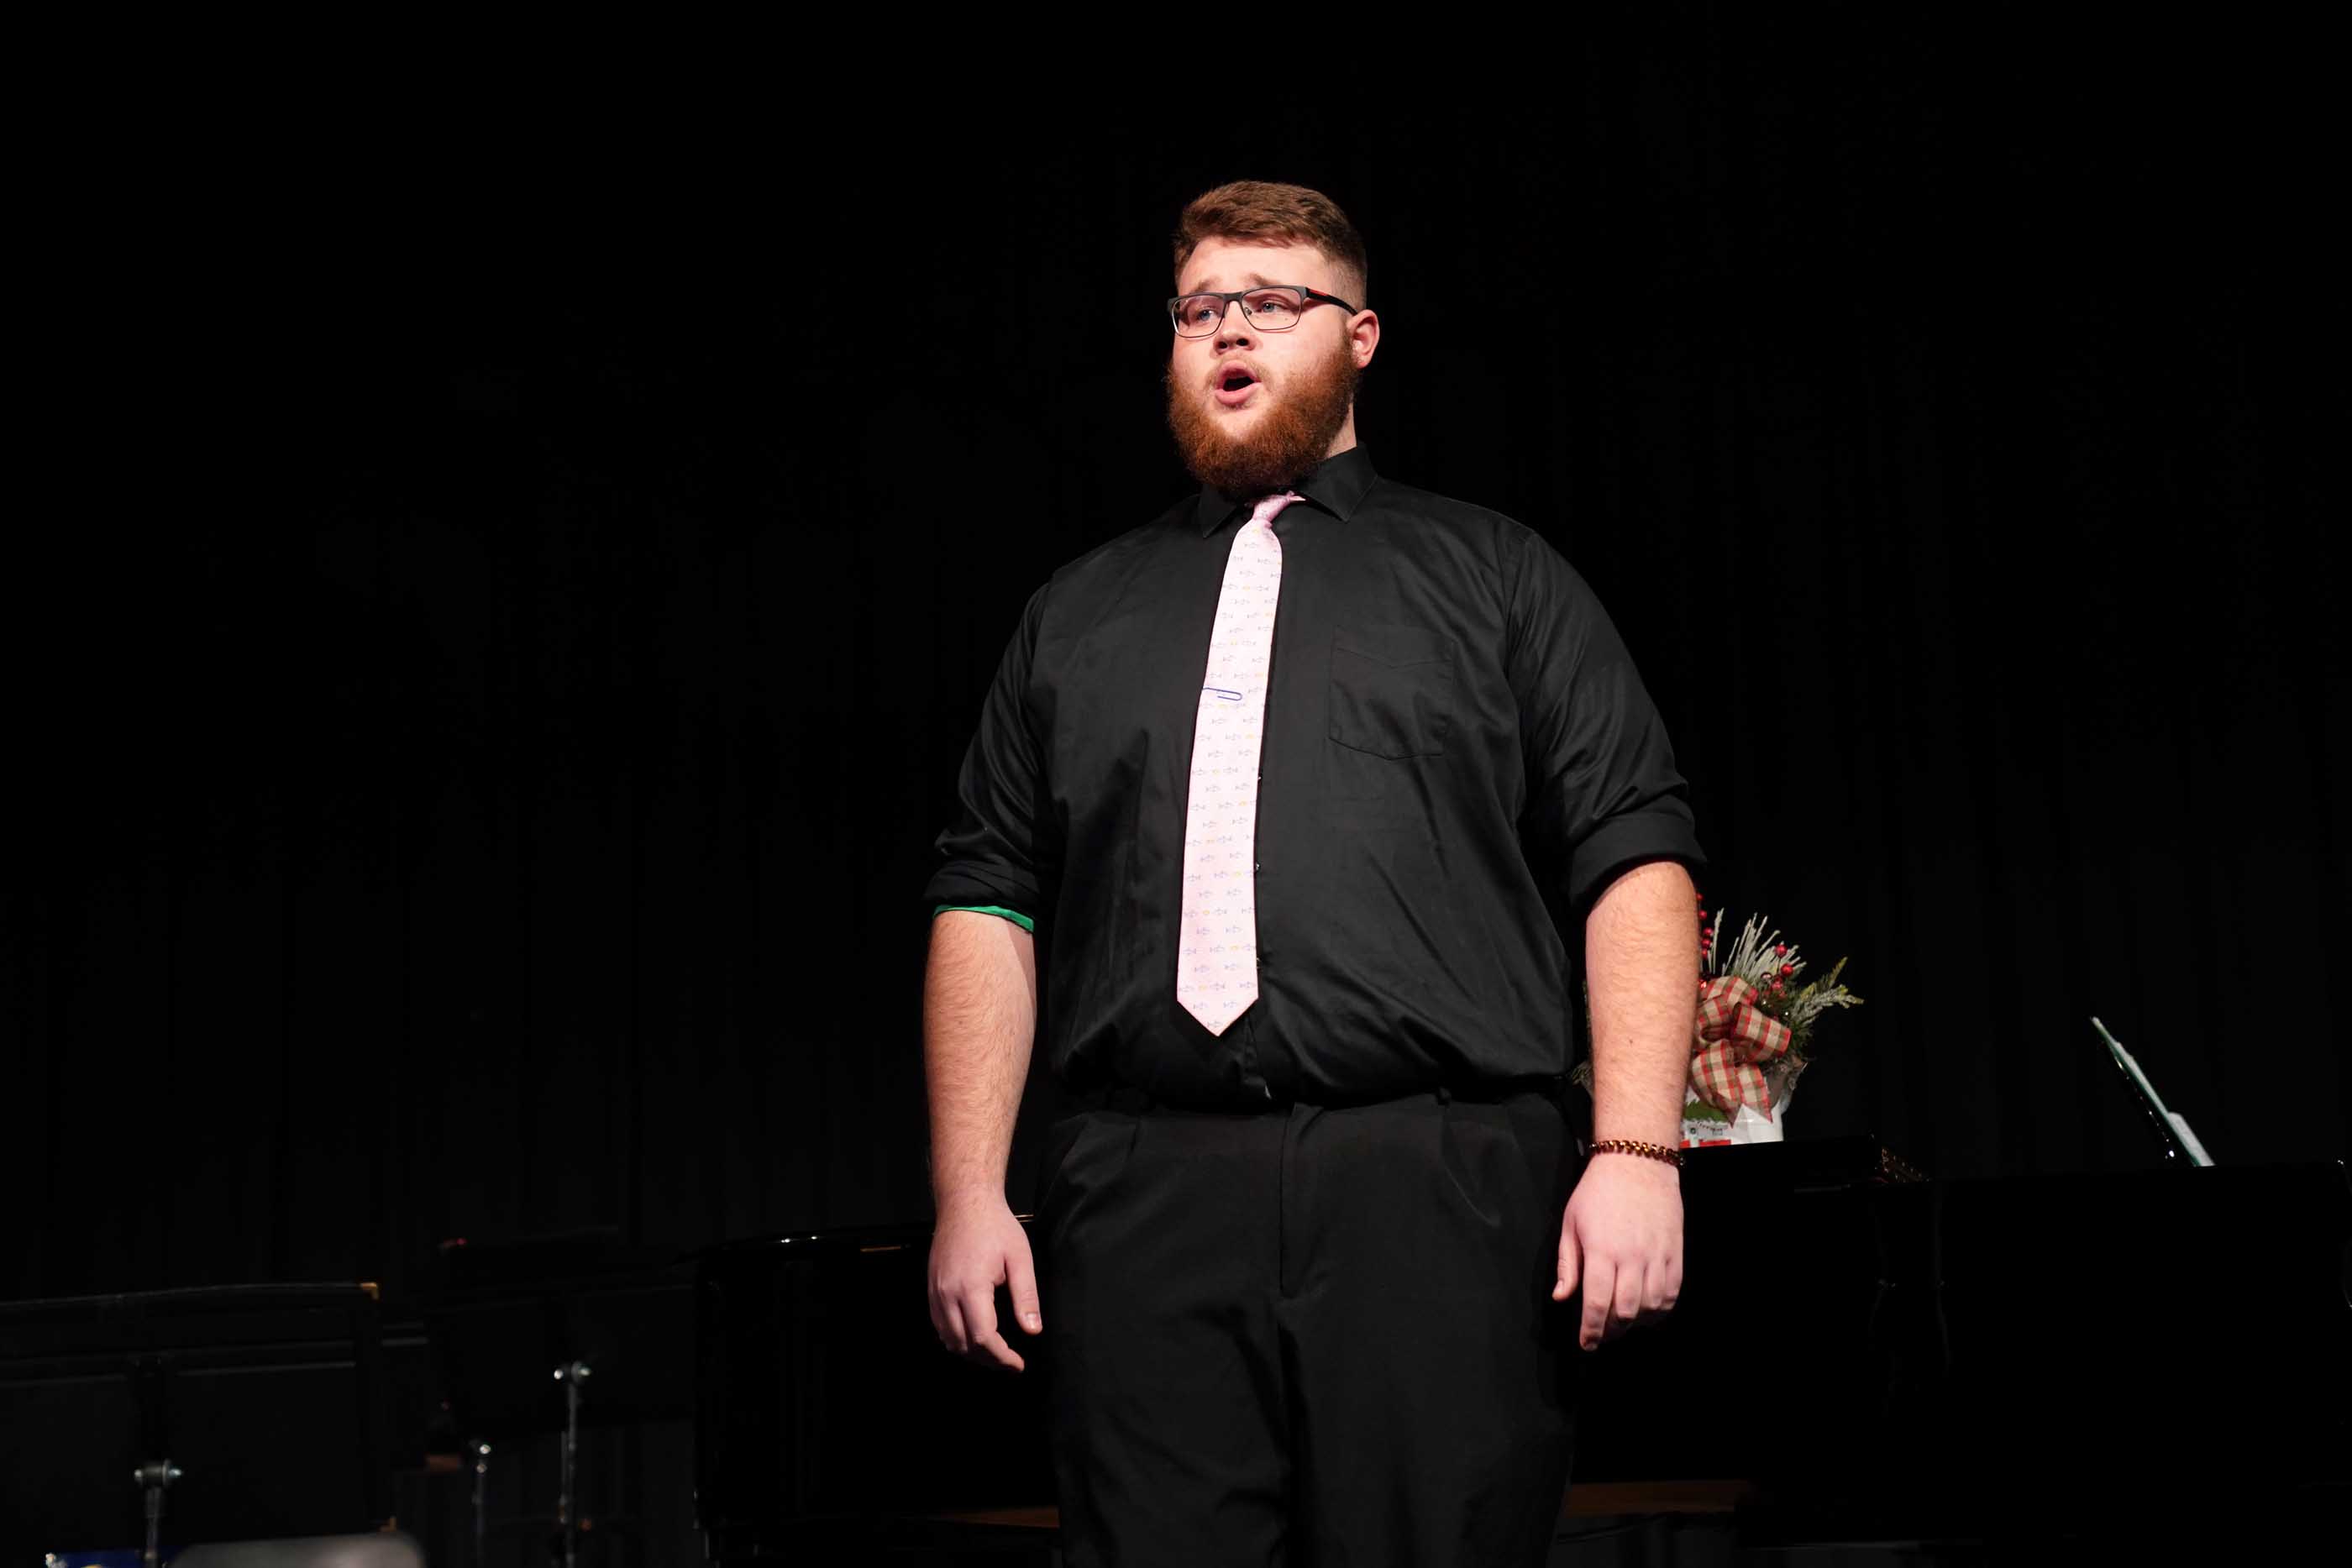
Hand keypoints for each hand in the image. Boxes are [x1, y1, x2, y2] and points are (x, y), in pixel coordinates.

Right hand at [927, 1192, 1043, 1372]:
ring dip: (971, 1353)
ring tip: (995, 1353)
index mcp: (971, 1287)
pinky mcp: (931, 1289)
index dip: (1001, 1357)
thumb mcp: (1020, 1258)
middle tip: (1010, 1362)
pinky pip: (940, 1325)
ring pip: (949, 1339)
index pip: (983, 1338)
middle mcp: (947, 1294)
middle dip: (988, 1360)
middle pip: (964, 1345)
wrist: (964, 1203)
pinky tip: (974, 1336)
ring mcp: (935, 1292)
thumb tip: (1033, 1330)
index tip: (1017, 1364)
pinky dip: (956, 1338)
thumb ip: (1026, 1296)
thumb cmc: (995, 1226)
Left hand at [1551, 1152, 1682, 1349]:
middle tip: (1602, 1334)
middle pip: (1624, 1312)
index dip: (1590, 1331)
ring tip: (1623, 1322)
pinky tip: (1648, 1311)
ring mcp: (1657, 1256)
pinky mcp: (1675, 1253)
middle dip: (1612, 1331)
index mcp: (1601, 1251)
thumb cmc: (1598, 1191)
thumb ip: (1566, 1264)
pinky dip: (1660, 1310)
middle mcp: (1631, 1257)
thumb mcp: (1570, 1223)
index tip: (1586, 1343)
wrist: (1637, 1164)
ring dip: (1635, 1323)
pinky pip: (1672, 1293)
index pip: (1595, 1304)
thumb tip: (1561, 1297)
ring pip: (1650, 1307)